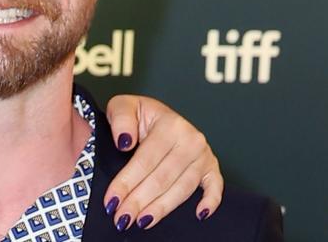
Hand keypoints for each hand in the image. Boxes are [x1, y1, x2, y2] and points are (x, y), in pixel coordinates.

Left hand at [101, 94, 220, 230]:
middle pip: (162, 178)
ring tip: (142, 221)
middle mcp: (191, 139)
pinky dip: (210, 201)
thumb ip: (121, 120)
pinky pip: (215, 186)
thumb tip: (124, 142)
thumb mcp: (123, 106)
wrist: (157, 115)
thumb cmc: (139, 114)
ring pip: (182, 187)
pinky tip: (199, 214)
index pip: (145, 160)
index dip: (127, 182)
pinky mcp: (212, 166)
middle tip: (122, 218)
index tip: (112, 200)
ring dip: (162, 207)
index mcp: (169, 124)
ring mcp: (203, 154)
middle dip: (139, 200)